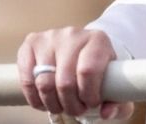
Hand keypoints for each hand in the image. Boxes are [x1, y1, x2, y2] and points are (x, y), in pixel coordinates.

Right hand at [17, 27, 133, 119]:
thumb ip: (118, 102)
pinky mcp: (31, 43)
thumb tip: (106, 112)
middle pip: (64, 81)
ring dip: (52, 103)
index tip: (91, 103)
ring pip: (44, 83)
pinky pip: (27, 79)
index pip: (88, 71)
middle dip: (70, 104)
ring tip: (62, 106)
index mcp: (98, 40)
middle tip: (76, 110)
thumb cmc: (101, 69)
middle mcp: (73, 34)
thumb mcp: (116, 83)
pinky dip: (35, 97)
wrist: (83, 50)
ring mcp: (50, 37)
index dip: (88, 94)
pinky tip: (45, 100)